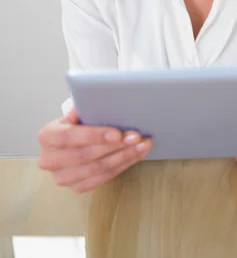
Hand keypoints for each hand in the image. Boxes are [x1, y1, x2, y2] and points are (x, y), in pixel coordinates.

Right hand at [37, 106, 152, 192]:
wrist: (68, 142)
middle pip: (85, 156)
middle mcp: (49, 160)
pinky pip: (103, 178)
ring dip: (123, 157)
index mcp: (47, 136)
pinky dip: (122, 166)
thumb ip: (84, 106)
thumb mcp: (75, 112)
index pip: (69, 137)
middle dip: (114, 146)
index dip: (94, 135)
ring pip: (97, 169)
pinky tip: (136, 155)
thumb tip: (97, 97)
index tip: (117, 133)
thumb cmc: (75, 123)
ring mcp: (62, 177)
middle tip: (136, 137)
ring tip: (142, 145)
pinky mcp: (76, 186)